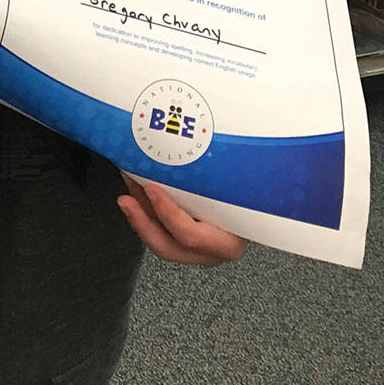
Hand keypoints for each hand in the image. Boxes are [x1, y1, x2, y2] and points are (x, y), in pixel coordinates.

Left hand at [118, 172, 246, 265]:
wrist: (257, 203)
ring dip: (138, 216)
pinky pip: (158, 233)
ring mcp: (196, 252)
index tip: (153, 189)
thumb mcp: (240, 185)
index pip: (194, 236)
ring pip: (159, 242)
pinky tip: (134, 193)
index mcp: (230, 241)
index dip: (169, 215)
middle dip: (142, 222)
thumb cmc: (251, 193)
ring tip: (125, 191)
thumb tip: (214, 132)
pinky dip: (143, 213)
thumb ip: (226, 173)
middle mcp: (212, 252)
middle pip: (169, 247)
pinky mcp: (183, 244)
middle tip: (126, 198)